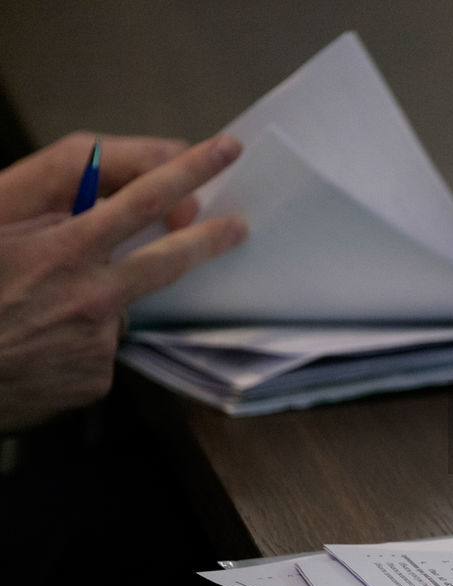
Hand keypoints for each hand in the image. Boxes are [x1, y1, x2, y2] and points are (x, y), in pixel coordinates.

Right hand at [0, 134, 246, 431]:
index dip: (189, 172)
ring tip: (36, 321)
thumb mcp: (0, 240)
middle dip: (208, 240)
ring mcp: (98, 341)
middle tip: (240, 227)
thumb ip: (48, 227)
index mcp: (65, 252)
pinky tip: (40, 352)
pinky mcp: (96, 378)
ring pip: (115, 313)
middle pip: (167, 263)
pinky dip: (76, 348)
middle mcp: (92, 296)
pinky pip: (97, 352)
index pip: (142, 201)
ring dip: (90, 311)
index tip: (225, 150)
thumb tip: (86, 221)